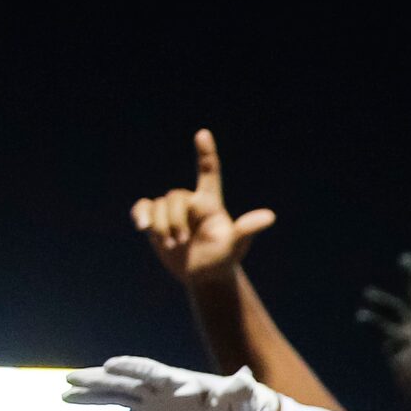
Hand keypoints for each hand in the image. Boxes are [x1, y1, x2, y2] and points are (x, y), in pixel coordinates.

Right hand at [64, 357, 283, 410]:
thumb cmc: (242, 400)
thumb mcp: (244, 393)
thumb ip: (240, 385)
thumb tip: (246, 376)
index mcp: (178, 379)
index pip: (150, 370)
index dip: (132, 367)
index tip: (110, 364)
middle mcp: (158, 390)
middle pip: (123, 383)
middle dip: (98, 381)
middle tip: (70, 378)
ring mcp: (151, 405)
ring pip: (115, 401)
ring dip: (90, 400)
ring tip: (64, 397)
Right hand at [129, 129, 275, 286]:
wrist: (204, 276)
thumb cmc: (223, 260)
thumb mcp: (234, 246)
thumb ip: (246, 229)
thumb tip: (269, 217)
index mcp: (211, 203)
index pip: (208, 173)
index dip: (206, 153)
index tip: (203, 133)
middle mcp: (191, 203)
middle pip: (173, 197)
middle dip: (174, 220)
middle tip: (182, 242)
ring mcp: (173, 212)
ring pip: (156, 205)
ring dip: (160, 226)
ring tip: (172, 245)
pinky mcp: (156, 221)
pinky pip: (143, 208)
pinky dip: (140, 215)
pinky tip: (141, 226)